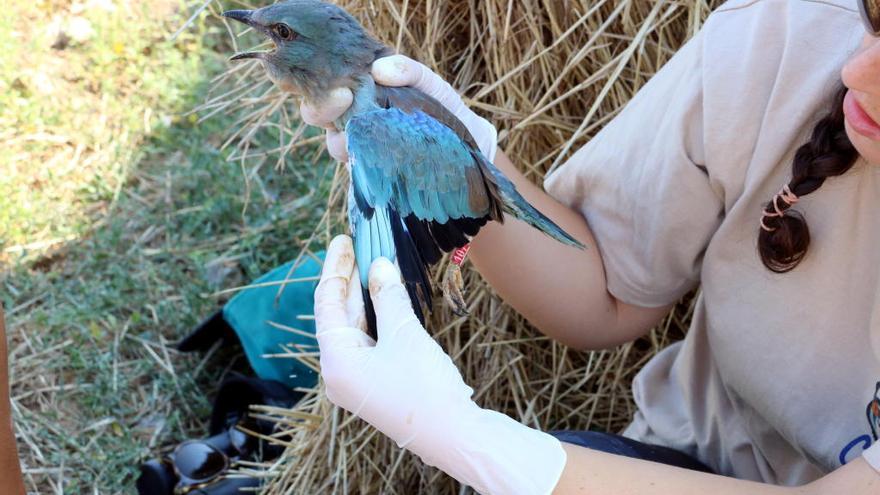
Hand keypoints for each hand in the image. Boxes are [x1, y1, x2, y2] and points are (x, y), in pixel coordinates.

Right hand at [300, 54, 497, 161]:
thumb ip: (409, 71)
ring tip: (357, 134)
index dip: (318, 83)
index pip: (327, 84)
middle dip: (320, 109)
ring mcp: (361, 146)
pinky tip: (371, 156)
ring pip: (334, 142)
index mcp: (363, 92)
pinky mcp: (371, 172)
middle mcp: (355, 118)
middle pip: (318, 113)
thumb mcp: (431, 85)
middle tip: (342, 101)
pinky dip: (359, 161)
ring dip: (340, 138)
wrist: (468, 151)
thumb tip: (379, 69)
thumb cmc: (445, 112)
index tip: (336, 86)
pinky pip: (354, 168)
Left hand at [314, 235, 565, 494]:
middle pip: (340, 315)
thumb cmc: (425, 386)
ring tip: (376, 265)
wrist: (454, 435)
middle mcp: (339, 372)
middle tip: (361, 246)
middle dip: (352, 281)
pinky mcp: (376, 385)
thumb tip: (379, 266)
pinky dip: (378, 319)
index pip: (327, 303)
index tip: (343, 240)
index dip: (335, 268)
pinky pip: (370, 343)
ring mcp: (357, 381)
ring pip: (357, 329)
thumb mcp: (405, 334)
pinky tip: (388, 298)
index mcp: (335, 361)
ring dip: (367, 299)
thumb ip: (388, 297)